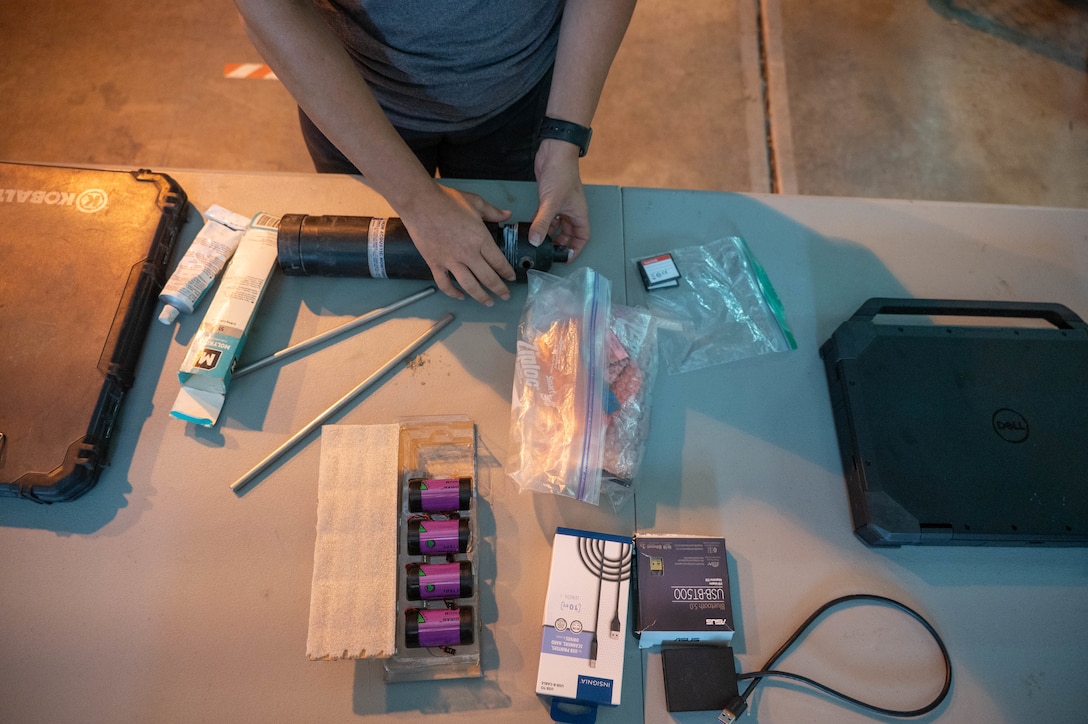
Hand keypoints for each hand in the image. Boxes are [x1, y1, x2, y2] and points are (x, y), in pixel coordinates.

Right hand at [398, 185, 516, 305]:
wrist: (420, 203)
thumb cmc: (447, 201)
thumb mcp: (476, 202)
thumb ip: (493, 212)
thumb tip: (508, 214)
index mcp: (480, 239)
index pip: (499, 262)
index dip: (507, 272)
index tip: (512, 278)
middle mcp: (468, 254)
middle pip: (488, 278)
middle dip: (499, 289)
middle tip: (505, 295)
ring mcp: (450, 261)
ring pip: (469, 286)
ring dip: (481, 296)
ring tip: (488, 302)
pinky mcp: (435, 264)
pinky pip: (445, 284)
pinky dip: (453, 293)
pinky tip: (460, 296)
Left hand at [529, 139, 589, 259]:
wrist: (555, 152)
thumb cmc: (562, 173)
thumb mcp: (551, 203)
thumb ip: (543, 223)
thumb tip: (536, 241)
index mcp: (579, 213)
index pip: (582, 237)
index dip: (575, 249)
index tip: (565, 258)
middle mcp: (571, 211)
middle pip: (568, 234)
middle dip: (559, 244)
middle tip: (547, 252)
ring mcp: (560, 205)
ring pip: (556, 226)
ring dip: (548, 234)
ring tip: (537, 242)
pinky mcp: (549, 199)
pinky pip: (546, 217)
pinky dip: (540, 223)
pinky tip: (532, 228)